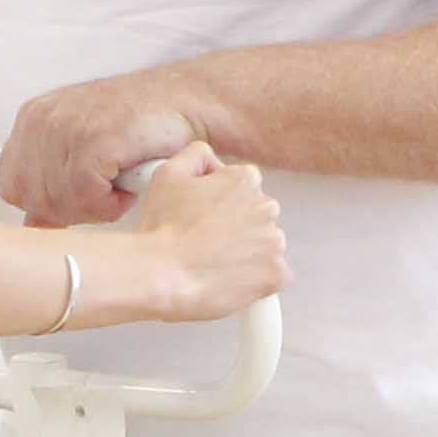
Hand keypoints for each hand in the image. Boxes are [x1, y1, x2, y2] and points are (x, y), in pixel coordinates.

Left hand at [0, 77, 200, 228]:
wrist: (190, 103)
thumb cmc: (144, 128)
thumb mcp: (84, 152)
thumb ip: (53, 184)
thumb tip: (33, 223)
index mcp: (33, 119)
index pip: (12, 185)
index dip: (44, 205)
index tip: (77, 200)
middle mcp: (42, 119)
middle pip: (33, 200)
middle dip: (70, 210)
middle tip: (105, 193)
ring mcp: (65, 127)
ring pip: (58, 204)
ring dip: (96, 207)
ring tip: (120, 182)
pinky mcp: (93, 139)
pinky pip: (85, 198)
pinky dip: (112, 204)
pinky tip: (130, 183)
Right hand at [109, 145, 283, 320]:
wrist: (161, 275)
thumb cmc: (162, 227)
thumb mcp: (168, 173)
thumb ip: (197, 155)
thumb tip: (213, 161)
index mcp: (246, 180)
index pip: (244, 188)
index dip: (222, 204)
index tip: (204, 219)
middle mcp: (267, 208)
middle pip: (259, 216)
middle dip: (239, 227)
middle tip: (207, 243)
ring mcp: (274, 243)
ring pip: (267, 246)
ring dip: (249, 254)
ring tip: (216, 264)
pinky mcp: (275, 275)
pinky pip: (276, 277)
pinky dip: (259, 280)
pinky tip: (233, 281)